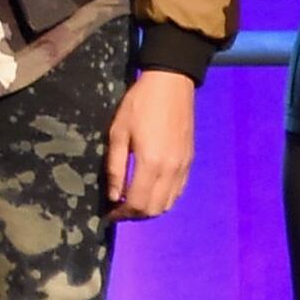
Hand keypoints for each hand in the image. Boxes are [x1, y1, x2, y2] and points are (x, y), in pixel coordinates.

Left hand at [103, 68, 194, 219]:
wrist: (171, 85)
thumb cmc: (139, 105)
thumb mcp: (118, 133)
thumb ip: (116, 167)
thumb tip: (114, 196)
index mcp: (151, 163)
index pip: (138, 203)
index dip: (122, 214)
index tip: (110, 214)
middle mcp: (171, 170)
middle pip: (155, 208)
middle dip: (135, 214)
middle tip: (119, 209)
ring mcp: (183, 167)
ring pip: (169, 203)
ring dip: (150, 208)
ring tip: (132, 201)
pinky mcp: (190, 161)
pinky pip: (178, 190)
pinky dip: (164, 198)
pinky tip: (150, 190)